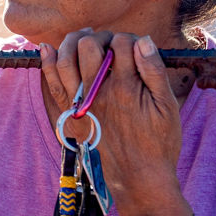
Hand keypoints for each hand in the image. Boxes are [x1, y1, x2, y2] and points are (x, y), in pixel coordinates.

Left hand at [40, 30, 183, 215]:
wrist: (140, 179)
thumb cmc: (159, 144)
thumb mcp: (168, 107)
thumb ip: (154, 71)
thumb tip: (144, 41)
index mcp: (126, 87)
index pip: (122, 44)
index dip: (131, 40)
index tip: (136, 49)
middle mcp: (99, 92)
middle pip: (90, 45)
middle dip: (101, 36)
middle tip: (110, 43)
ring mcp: (81, 103)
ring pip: (65, 59)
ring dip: (73, 43)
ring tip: (84, 40)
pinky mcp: (70, 115)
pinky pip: (52, 84)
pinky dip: (48, 64)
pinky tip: (48, 49)